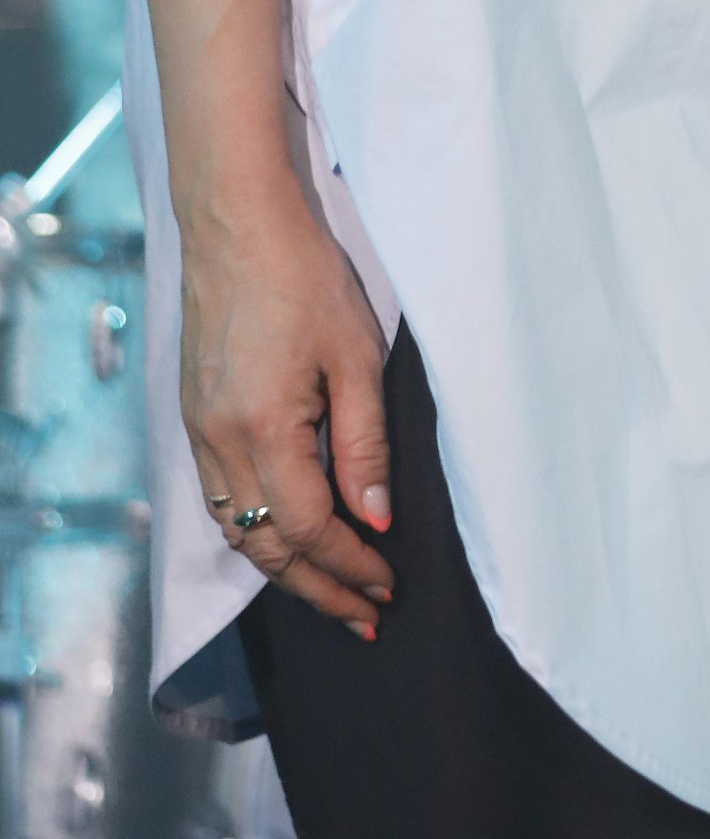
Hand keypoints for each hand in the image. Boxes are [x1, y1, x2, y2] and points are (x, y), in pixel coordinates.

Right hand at [180, 184, 395, 634]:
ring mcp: (198, 431)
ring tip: (331, 589)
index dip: (351, 566)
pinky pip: (218, 498)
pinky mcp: (194, 413)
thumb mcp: (356, 356)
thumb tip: (376, 521)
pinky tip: (285, 532)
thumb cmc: (305, 275)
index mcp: (263, 432)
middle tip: (363, 617)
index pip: (311, 529)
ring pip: (236, 528)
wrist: (237, 222)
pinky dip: (254, 528)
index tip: (387, 589)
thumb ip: (365, 444)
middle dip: (317, 588)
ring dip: (283, 567)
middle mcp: (219, 443)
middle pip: (266, 546)